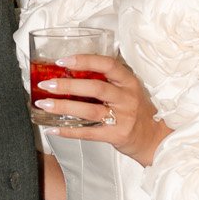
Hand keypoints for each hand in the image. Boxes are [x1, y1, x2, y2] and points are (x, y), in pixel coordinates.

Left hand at [37, 55, 167, 167]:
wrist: (154, 138)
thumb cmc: (135, 112)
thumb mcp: (127, 91)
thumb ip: (107, 81)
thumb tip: (71, 72)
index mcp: (129, 81)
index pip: (107, 64)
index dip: (84, 60)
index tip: (63, 61)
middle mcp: (127, 97)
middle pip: (96, 87)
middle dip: (68, 85)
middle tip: (47, 84)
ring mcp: (123, 117)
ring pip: (90, 110)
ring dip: (64, 106)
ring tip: (44, 104)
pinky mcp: (117, 135)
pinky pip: (89, 132)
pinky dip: (69, 131)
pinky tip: (53, 129)